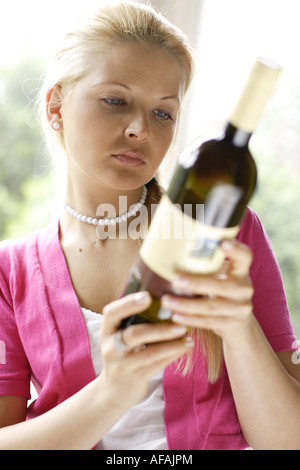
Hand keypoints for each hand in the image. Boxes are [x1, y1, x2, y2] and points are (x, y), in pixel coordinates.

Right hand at [99, 291, 193, 407]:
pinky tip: (185, 346)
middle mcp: (111, 347)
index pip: (112, 313)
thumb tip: (165, 296)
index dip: (128, 303)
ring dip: (171, 343)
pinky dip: (172, 354)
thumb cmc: (123, 354)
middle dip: (158, 328)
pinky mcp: (134, 378)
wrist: (114, 391)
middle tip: (179, 319)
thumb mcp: (120, 336)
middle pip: (134, 334)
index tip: (148, 296)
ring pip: (149, 353)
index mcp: (107, 330)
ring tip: (187, 334)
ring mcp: (122, 365)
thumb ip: (134, 319)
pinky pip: (157, 365)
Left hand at [161, 240, 253, 341]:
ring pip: (211, 307)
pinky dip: (190, 319)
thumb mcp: (221, 276)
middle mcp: (244, 289)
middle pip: (222, 285)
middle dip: (196, 283)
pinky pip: (208, 322)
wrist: (238, 323)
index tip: (223, 243)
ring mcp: (240, 309)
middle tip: (175, 280)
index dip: (236, 250)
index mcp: (241, 271)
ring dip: (187, 305)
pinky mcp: (232, 325)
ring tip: (167, 301)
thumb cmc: (221, 292)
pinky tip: (176, 317)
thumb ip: (208, 265)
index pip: (245, 257)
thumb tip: (172, 251)